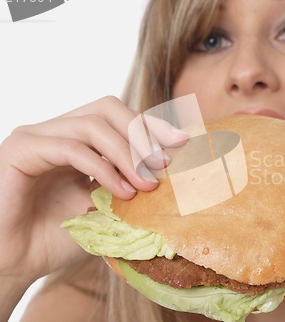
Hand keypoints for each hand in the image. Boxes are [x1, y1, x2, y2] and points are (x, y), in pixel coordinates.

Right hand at [0, 96, 186, 283]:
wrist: (16, 263)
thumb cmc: (58, 238)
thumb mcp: (106, 207)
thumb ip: (130, 186)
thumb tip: (171, 173)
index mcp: (78, 140)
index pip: (119, 116)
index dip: (151, 125)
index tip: (181, 143)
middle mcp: (57, 131)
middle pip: (108, 109)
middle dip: (142, 134)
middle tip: (164, 164)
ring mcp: (38, 136)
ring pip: (93, 125)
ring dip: (127, 154)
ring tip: (147, 185)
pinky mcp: (21, 149)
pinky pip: (71, 147)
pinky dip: (103, 167)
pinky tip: (122, 191)